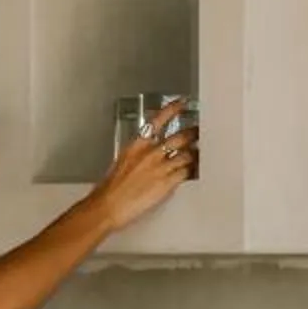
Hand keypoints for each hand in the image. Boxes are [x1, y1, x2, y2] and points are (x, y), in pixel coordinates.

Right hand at [95, 109, 196, 230]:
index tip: (182, 103)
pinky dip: (191, 170)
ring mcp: (160, 168)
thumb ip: (138, 154)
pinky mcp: (167, 183)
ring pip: (187, 154)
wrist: (108, 205)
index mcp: (136, 145)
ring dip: (194, 154)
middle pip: (179, 137)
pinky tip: (192, 171)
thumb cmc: (111, 188)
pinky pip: (186, 172)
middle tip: (199, 131)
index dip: (172, 109)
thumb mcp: (121, 161)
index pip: (157, 121)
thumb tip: (149, 152)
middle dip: (192, 134)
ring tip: (198, 154)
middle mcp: (150, 154)